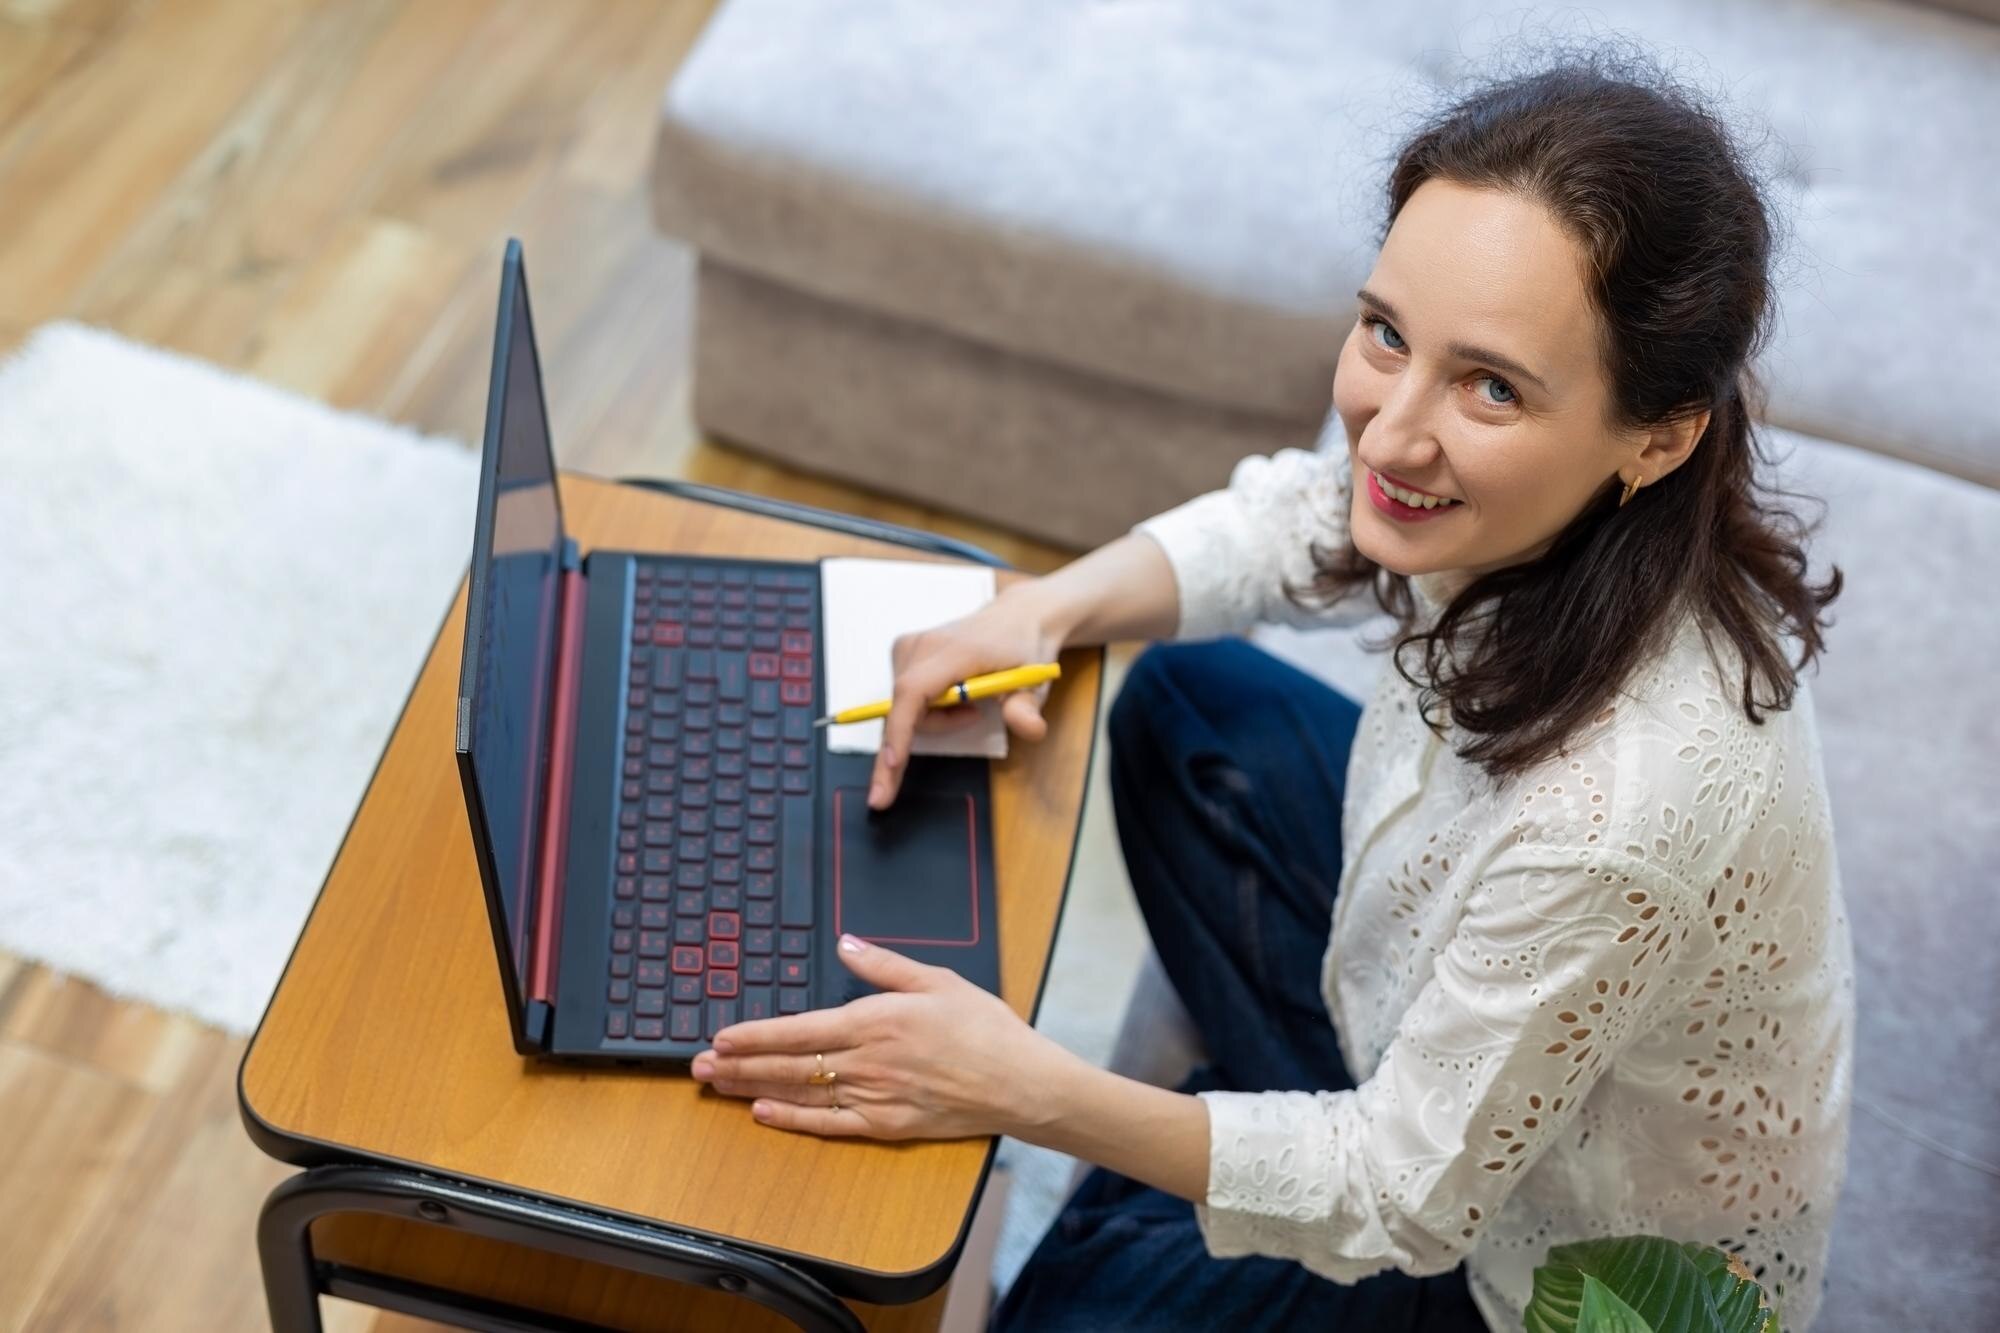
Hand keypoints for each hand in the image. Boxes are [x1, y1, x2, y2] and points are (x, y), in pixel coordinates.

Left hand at [689, 934, 1077, 1140]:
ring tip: (717, 1087)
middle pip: (788, 1064)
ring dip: (753, 1090)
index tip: (720, 1037)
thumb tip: (846, 944)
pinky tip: (763, 1114)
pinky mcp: (886, 1125)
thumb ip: (884, 964)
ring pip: (800, 1094)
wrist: (1020, 1082)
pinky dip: (792, 1120)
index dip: (754, 1035)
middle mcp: (866, 1062)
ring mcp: (874, 1097)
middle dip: (738, 1065)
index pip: (798, 1029)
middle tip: (697, 1067)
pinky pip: (828, 1125)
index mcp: (875, 1021)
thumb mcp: (936, 979)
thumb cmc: (983, 1027)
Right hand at [870, 581, 1065, 809]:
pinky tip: (953, 699)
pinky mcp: (904, 650)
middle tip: (961, 729)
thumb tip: (1031, 730)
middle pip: (906, 708)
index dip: (899, 729)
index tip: (891, 763)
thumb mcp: (1033, 684)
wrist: (1015, 618)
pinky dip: (925, 710)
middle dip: (923, 735)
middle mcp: (923, 644)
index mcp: (955, 651)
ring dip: (934, 720)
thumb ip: (1026, 709)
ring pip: (903, 707)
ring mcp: (909, 645)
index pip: (913, 692)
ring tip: (972, 706)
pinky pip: (903, 698)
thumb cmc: (1023, 651)